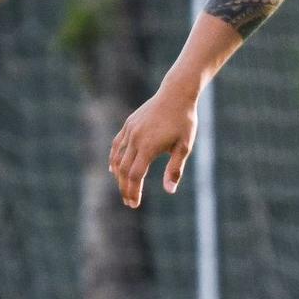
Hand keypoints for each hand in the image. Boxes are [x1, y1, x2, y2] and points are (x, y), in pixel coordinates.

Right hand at [108, 83, 199, 208]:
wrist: (176, 94)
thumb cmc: (184, 121)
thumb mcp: (184, 146)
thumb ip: (175, 169)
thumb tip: (169, 190)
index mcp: (149, 147)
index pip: (135, 175)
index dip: (133, 191)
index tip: (134, 204)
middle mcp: (136, 139)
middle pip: (124, 170)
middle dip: (125, 188)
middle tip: (129, 202)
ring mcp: (130, 130)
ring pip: (117, 158)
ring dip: (118, 176)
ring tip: (123, 188)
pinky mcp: (129, 124)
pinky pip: (117, 144)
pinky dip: (114, 158)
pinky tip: (114, 169)